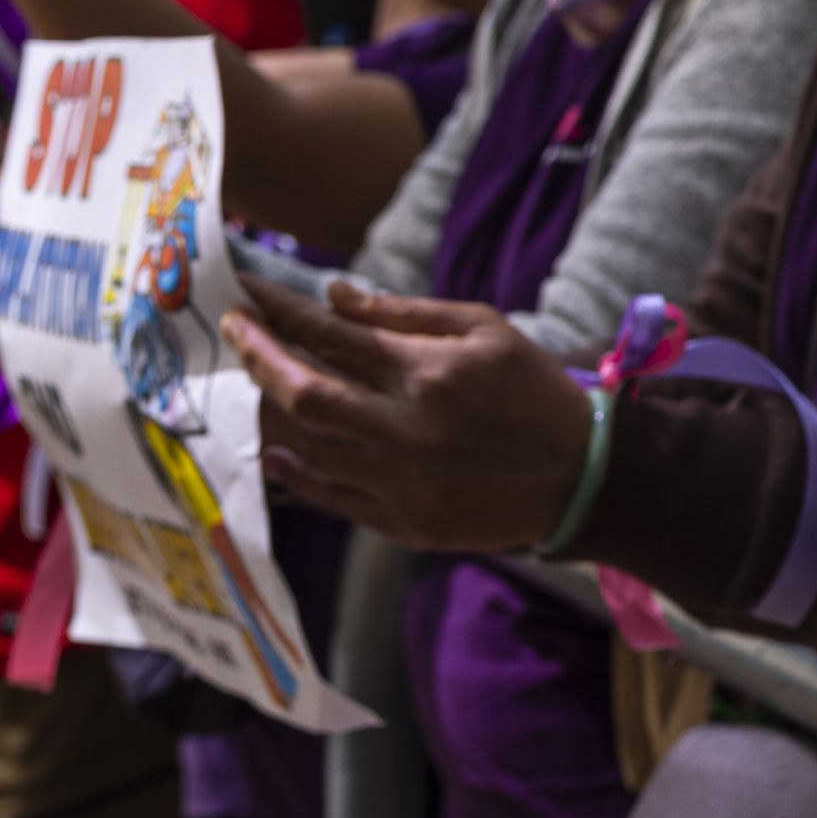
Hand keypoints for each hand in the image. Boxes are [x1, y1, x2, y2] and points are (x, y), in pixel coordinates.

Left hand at [228, 280, 592, 553]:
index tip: (247, 295)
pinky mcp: (404, 522)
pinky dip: (299, 472)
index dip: (281, 311)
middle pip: (303, 391)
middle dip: (258, 355)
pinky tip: (280, 450)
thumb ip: (407, 313)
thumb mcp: (487, 330)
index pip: (333, 334)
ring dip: (274, 410)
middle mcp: (405, 427)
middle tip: (235, 331)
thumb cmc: (534, 391)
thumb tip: (335, 295)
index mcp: (428, 372)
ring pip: (310, 444)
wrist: (581, 475)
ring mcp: (401, 482)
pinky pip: (332, 497)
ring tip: (257, 383)